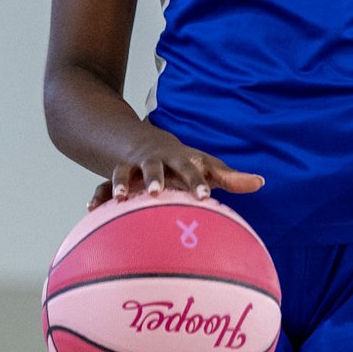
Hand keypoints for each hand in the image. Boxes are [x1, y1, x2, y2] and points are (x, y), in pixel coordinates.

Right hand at [88, 126, 263, 210]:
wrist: (144, 141)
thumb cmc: (183, 161)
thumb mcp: (206, 165)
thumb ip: (231, 177)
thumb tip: (260, 183)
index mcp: (180, 160)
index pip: (192, 169)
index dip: (198, 182)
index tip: (204, 196)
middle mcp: (155, 162)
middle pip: (155, 166)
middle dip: (155, 177)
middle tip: (157, 193)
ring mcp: (134, 168)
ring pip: (125, 172)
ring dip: (122, 183)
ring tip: (121, 200)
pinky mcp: (117, 177)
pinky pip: (104, 185)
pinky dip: (99, 196)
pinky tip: (92, 210)